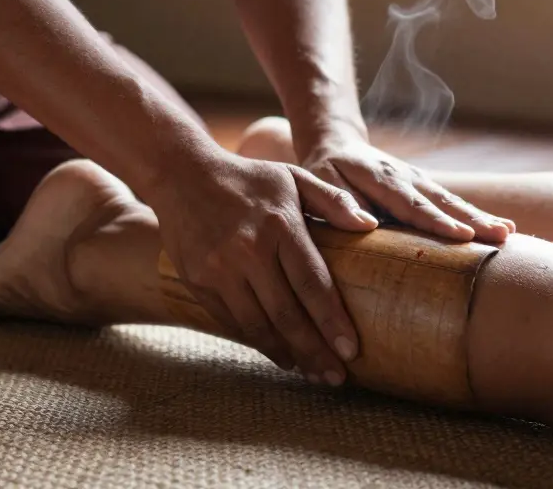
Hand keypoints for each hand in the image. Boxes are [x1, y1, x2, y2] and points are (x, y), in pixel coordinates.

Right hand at [146, 149, 377, 384]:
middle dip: (315, 351)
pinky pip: (232, 321)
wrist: (182, 175)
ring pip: (258, 325)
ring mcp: (220, 269)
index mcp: (280, 225)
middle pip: (288, 314)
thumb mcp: (292, 177)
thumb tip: (370, 225)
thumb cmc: (248, 178)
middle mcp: (249, 250)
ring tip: (310, 372)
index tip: (352, 351)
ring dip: (287, 354)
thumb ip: (332, 201)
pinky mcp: (198, 281)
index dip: (333, 321)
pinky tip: (278, 353)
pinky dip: (257, 341)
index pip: (313, 283)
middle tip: (336, 377)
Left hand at [300, 133, 514, 243]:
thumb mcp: (318, 183)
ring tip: (509, 233)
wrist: (337, 144)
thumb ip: (338, 202)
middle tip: (501, 236)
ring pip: (453, 200)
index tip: (462, 235)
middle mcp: (405, 177)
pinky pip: (454, 202)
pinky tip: (506, 228)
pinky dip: (478, 215)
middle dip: (473, 219)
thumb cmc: (324, 172)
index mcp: (379, 178)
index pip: (410, 203)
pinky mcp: (427, 187)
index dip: (436, 220)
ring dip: (482, 217)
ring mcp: (419, 180)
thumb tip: (365, 224)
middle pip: (441, 201)